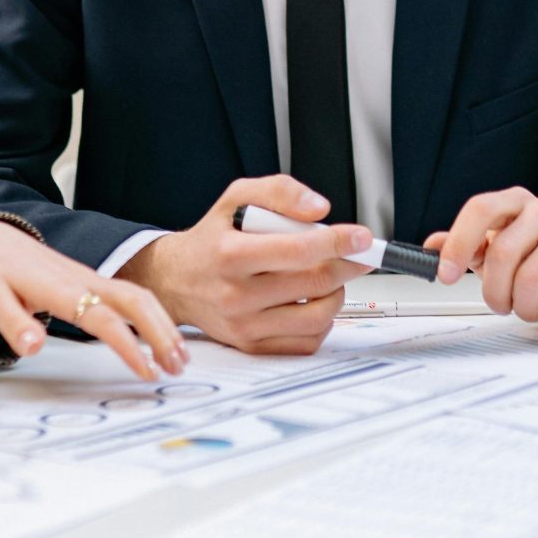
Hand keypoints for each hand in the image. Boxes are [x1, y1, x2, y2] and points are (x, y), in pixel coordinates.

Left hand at [0, 220, 185, 379]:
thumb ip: (12, 324)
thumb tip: (33, 347)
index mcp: (60, 288)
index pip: (102, 319)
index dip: (128, 345)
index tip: (146, 370)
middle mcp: (84, 280)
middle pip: (136, 301)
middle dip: (162, 333)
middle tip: (178, 366)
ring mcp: (92, 279)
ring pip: (140, 297)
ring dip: (164, 325)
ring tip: (180, 358)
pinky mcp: (94, 281)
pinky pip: (134, 296)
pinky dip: (155, 316)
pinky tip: (164, 336)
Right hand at [121, 176, 374, 354]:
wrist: (175, 281)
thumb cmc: (211, 237)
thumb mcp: (237, 198)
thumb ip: (279, 192)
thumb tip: (319, 209)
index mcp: (231, 253)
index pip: (297, 250)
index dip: (338, 242)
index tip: (362, 238)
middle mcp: (236, 294)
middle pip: (314, 283)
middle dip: (347, 265)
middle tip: (356, 254)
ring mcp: (244, 324)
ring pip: (317, 317)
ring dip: (337, 294)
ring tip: (330, 277)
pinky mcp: (251, 345)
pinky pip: (306, 342)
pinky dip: (323, 321)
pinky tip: (314, 301)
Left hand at [425, 187, 537, 325]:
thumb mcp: (497, 252)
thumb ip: (467, 247)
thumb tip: (432, 247)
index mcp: (517, 201)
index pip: (481, 208)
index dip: (459, 243)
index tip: (446, 275)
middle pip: (502, 251)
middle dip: (494, 291)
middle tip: (500, 304)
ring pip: (530, 277)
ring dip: (523, 305)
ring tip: (528, 306)